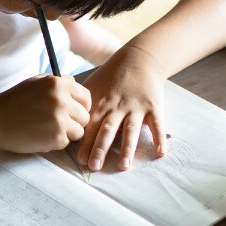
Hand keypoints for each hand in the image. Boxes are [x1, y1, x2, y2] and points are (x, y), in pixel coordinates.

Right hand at [0, 74, 91, 152]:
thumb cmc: (14, 100)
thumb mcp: (35, 82)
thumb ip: (58, 82)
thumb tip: (76, 84)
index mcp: (57, 84)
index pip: (86, 97)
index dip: (81, 106)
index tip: (73, 111)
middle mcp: (61, 101)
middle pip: (85, 116)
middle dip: (74, 121)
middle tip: (56, 123)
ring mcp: (59, 120)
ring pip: (79, 131)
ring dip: (67, 133)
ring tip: (48, 129)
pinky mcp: (56, 138)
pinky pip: (66, 142)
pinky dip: (55, 142)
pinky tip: (40, 136)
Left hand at [77, 44, 166, 171]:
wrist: (139, 59)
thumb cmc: (112, 76)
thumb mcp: (92, 86)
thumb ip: (80, 105)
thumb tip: (64, 121)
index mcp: (101, 104)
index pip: (91, 126)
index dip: (86, 143)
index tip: (80, 160)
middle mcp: (117, 107)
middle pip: (107, 130)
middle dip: (100, 149)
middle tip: (95, 166)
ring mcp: (136, 108)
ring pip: (130, 130)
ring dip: (127, 149)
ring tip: (123, 166)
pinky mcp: (153, 107)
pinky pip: (157, 124)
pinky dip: (159, 138)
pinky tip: (160, 153)